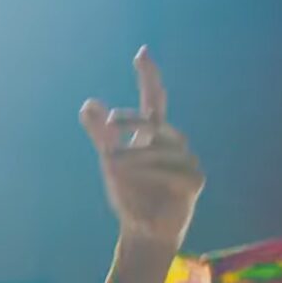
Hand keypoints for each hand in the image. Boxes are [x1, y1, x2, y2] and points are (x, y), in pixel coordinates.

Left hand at [79, 47, 203, 250]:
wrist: (141, 230)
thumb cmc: (130, 193)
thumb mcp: (111, 161)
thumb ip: (101, 135)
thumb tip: (88, 104)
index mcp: (153, 134)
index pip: (154, 99)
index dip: (149, 76)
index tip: (142, 52)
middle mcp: (173, 143)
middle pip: (157, 121)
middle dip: (135, 120)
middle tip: (110, 122)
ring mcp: (187, 162)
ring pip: (165, 147)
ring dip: (138, 153)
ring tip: (112, 160)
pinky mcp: (194, 183)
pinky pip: (177, 172)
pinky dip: (155, 173)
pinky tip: (138, 178)